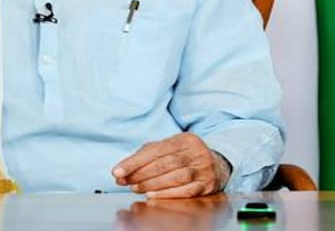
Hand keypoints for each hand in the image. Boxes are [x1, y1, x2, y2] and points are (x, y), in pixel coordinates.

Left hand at [111, 133, 230, 197]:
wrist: (217, 165)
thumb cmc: (185, 157)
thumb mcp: (168, 149)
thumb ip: (145, 156)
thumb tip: (121, 170)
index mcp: (184, 139)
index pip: (155, 150)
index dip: (135, 162)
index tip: (118, 171)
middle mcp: (196, 152)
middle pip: (165, 163)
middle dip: (141, 174)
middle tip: (126, 181)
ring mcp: (204, 169)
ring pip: (176, 177)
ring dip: (152, 184)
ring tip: (137, 188)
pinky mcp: (207, 185)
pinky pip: (185, 191)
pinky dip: (167, 194)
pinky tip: (153, 195)